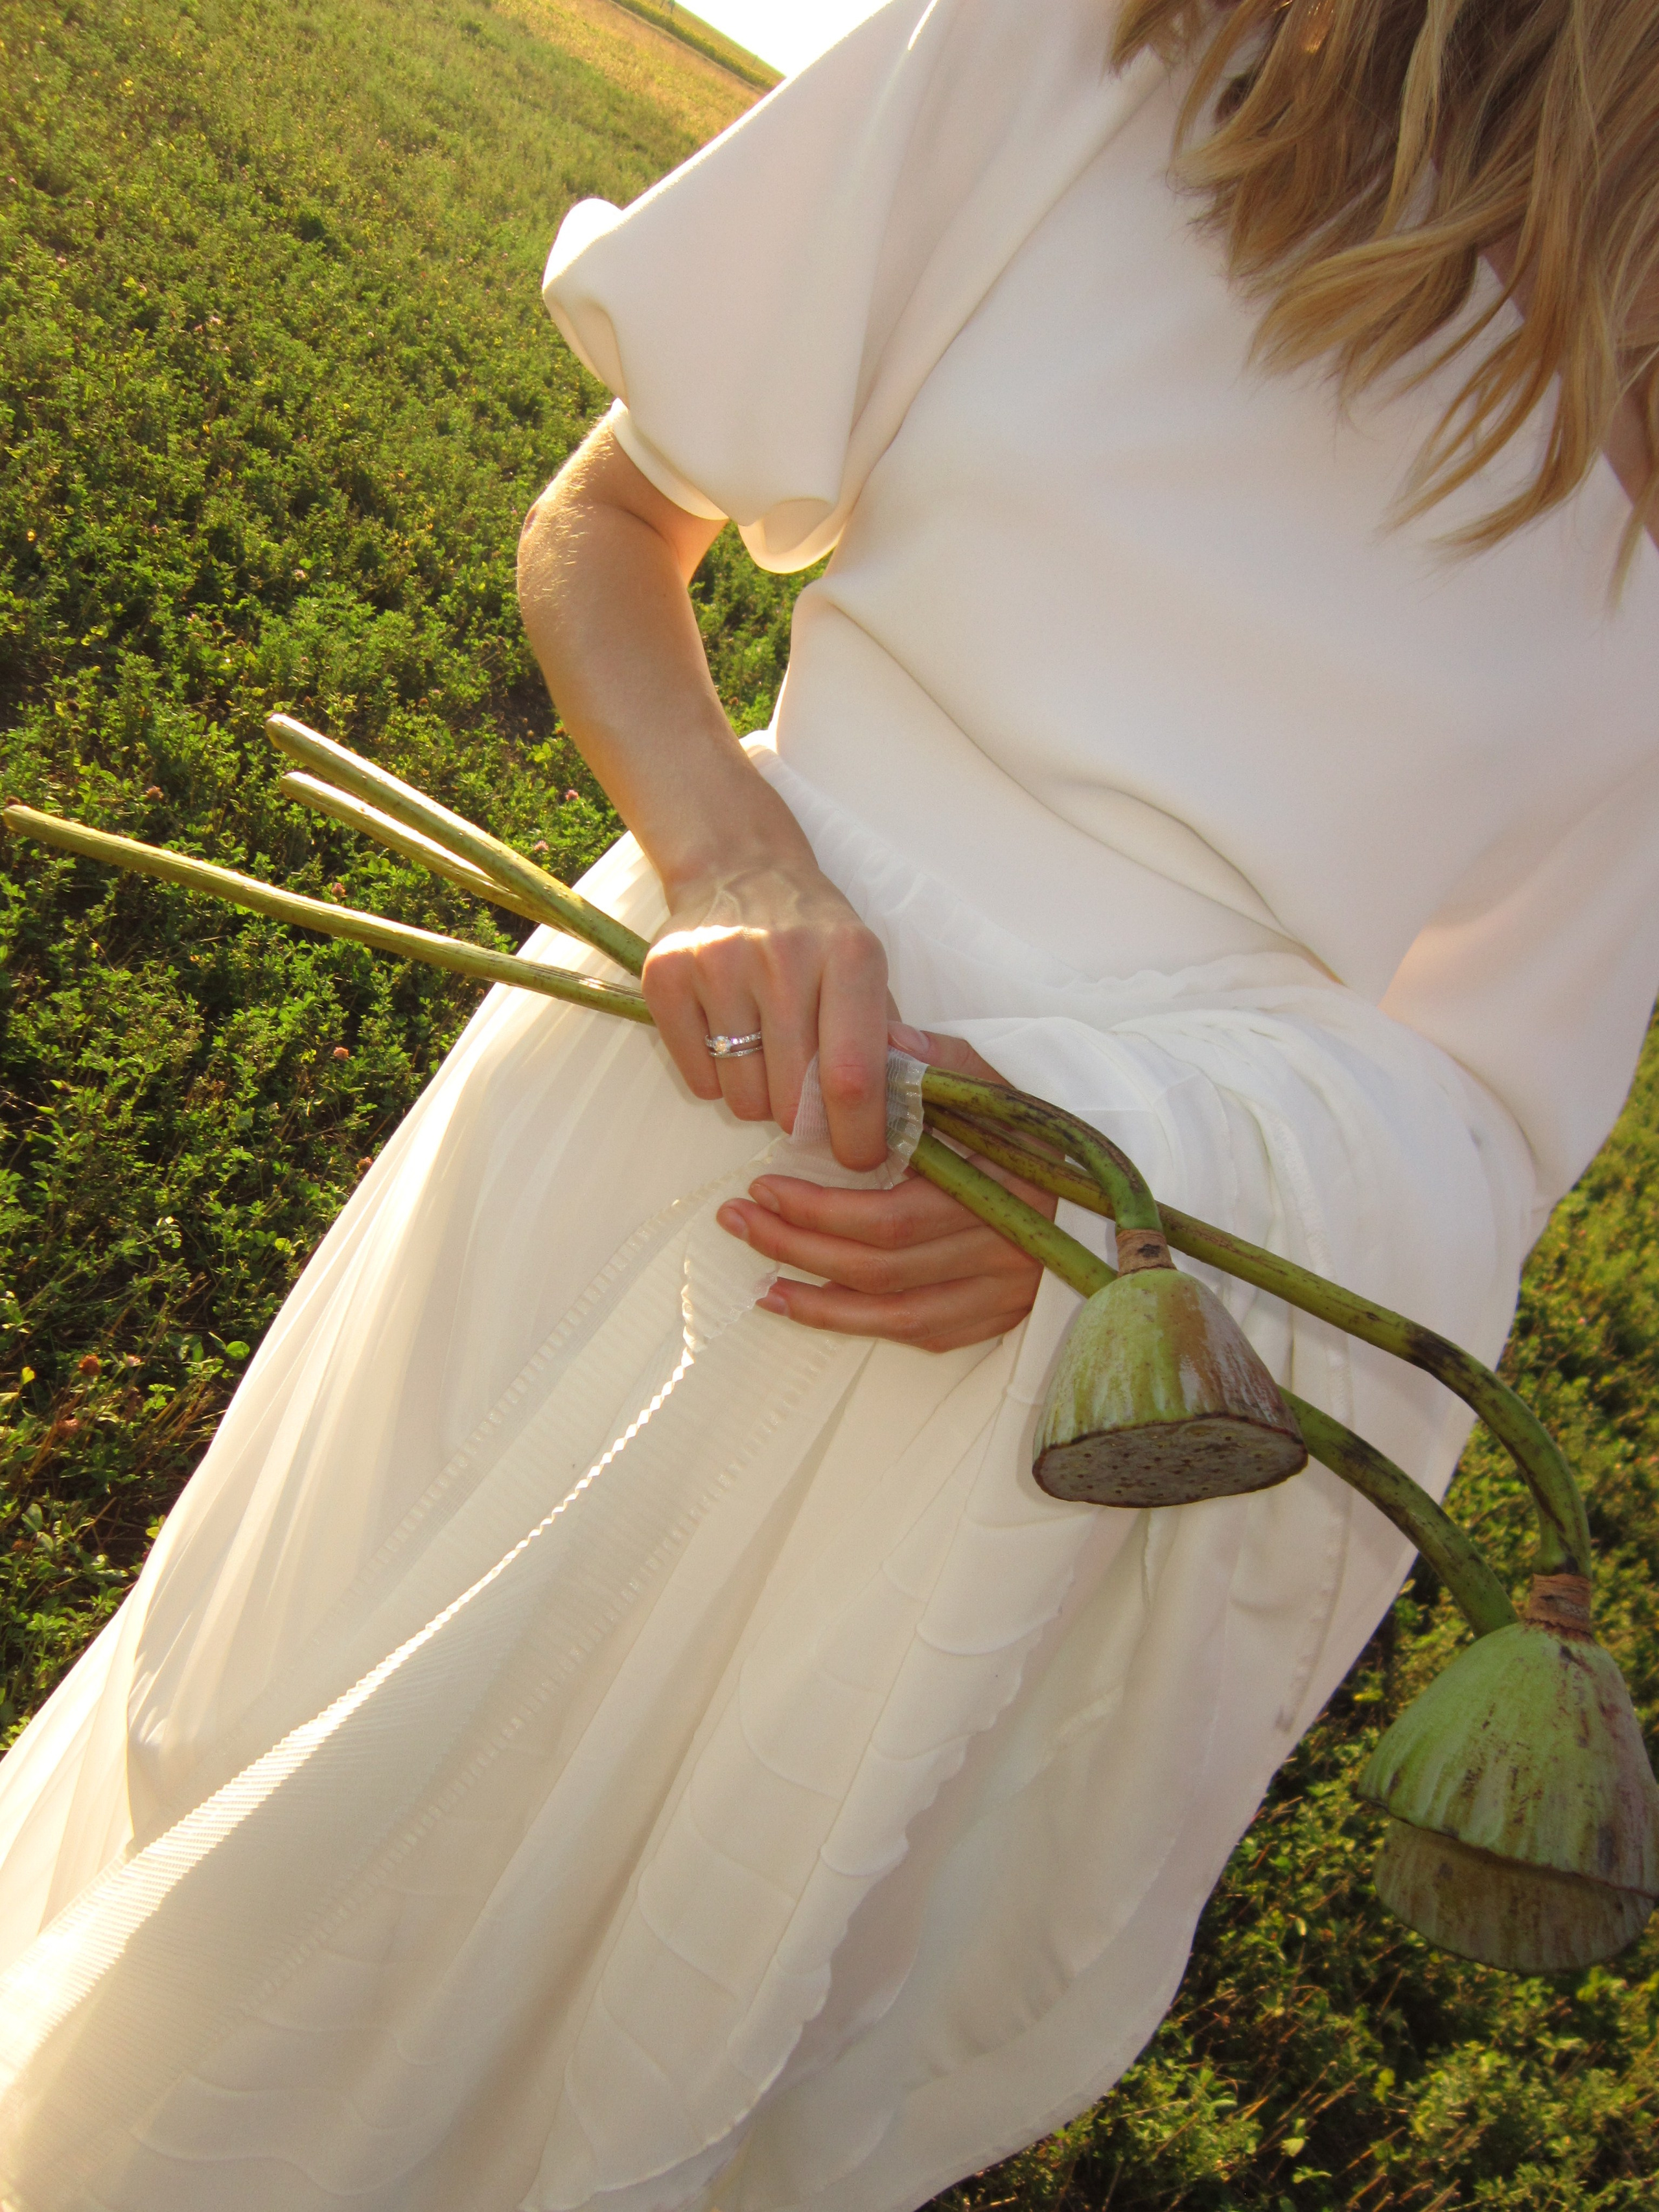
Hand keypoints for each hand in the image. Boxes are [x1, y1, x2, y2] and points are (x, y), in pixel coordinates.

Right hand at [644, 858, 891, 1169]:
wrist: (739, 866)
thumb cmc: (815, 931)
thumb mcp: (865, 967)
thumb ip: (884, 1040)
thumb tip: (897, 1122)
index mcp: (849, 954)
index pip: (852, 1076)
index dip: (859, 1135)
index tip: (860, 1158)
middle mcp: (783, 955)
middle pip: (793, 1098)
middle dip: (805, 1120)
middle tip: (805, 1097)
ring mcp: (718, 962)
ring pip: (742, 1098)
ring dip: (759, 1099)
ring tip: (765, 1054)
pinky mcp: (666, 975)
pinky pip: (698, 1080)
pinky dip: (716, 1081)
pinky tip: (727, 1037)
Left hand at [715, 1029, 1059, 1352]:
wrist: (1106, 1190)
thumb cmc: (1039, 1129)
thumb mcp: (1000, 1081)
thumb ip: (942, 1062)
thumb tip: (882, 1041)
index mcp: (1002, 1188)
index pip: (896, 1214)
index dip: (823, 1209)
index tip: (765, 1184)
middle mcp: (1006, 1251)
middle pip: (883, 1265)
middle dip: (799, 1243)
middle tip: (738, 1217)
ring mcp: (1005, 1293)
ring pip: (893, 1311)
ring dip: (813, 1293)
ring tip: (755, 1268)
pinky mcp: (998, 1318)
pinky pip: (916, 1333)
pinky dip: (851, 1324)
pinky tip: (798, 1303)